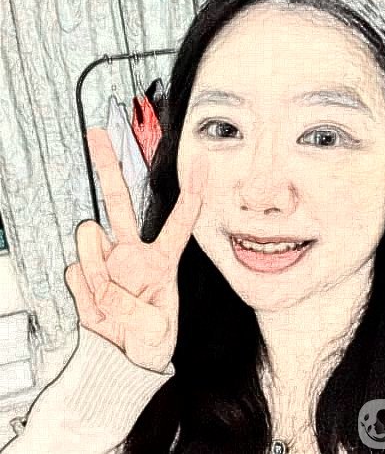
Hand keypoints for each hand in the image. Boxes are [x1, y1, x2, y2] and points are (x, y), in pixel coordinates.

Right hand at [65, 128, 204, 371]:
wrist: (122, 356)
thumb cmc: (150, 340)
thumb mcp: (156, 334)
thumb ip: (135, 313)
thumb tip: (105, 283)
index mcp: (162, 261)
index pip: (180, 222)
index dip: (191, 194)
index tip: (202, 163)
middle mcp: (131, 253)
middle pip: (119, 202)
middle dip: (109, 167)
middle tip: (97, 134)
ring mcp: (105, 261)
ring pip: (90, 245)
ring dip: (97, 278)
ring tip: (110, 305)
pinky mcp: (83, 274)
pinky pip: (76, 275)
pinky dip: (85, 296)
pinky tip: (98, 307)